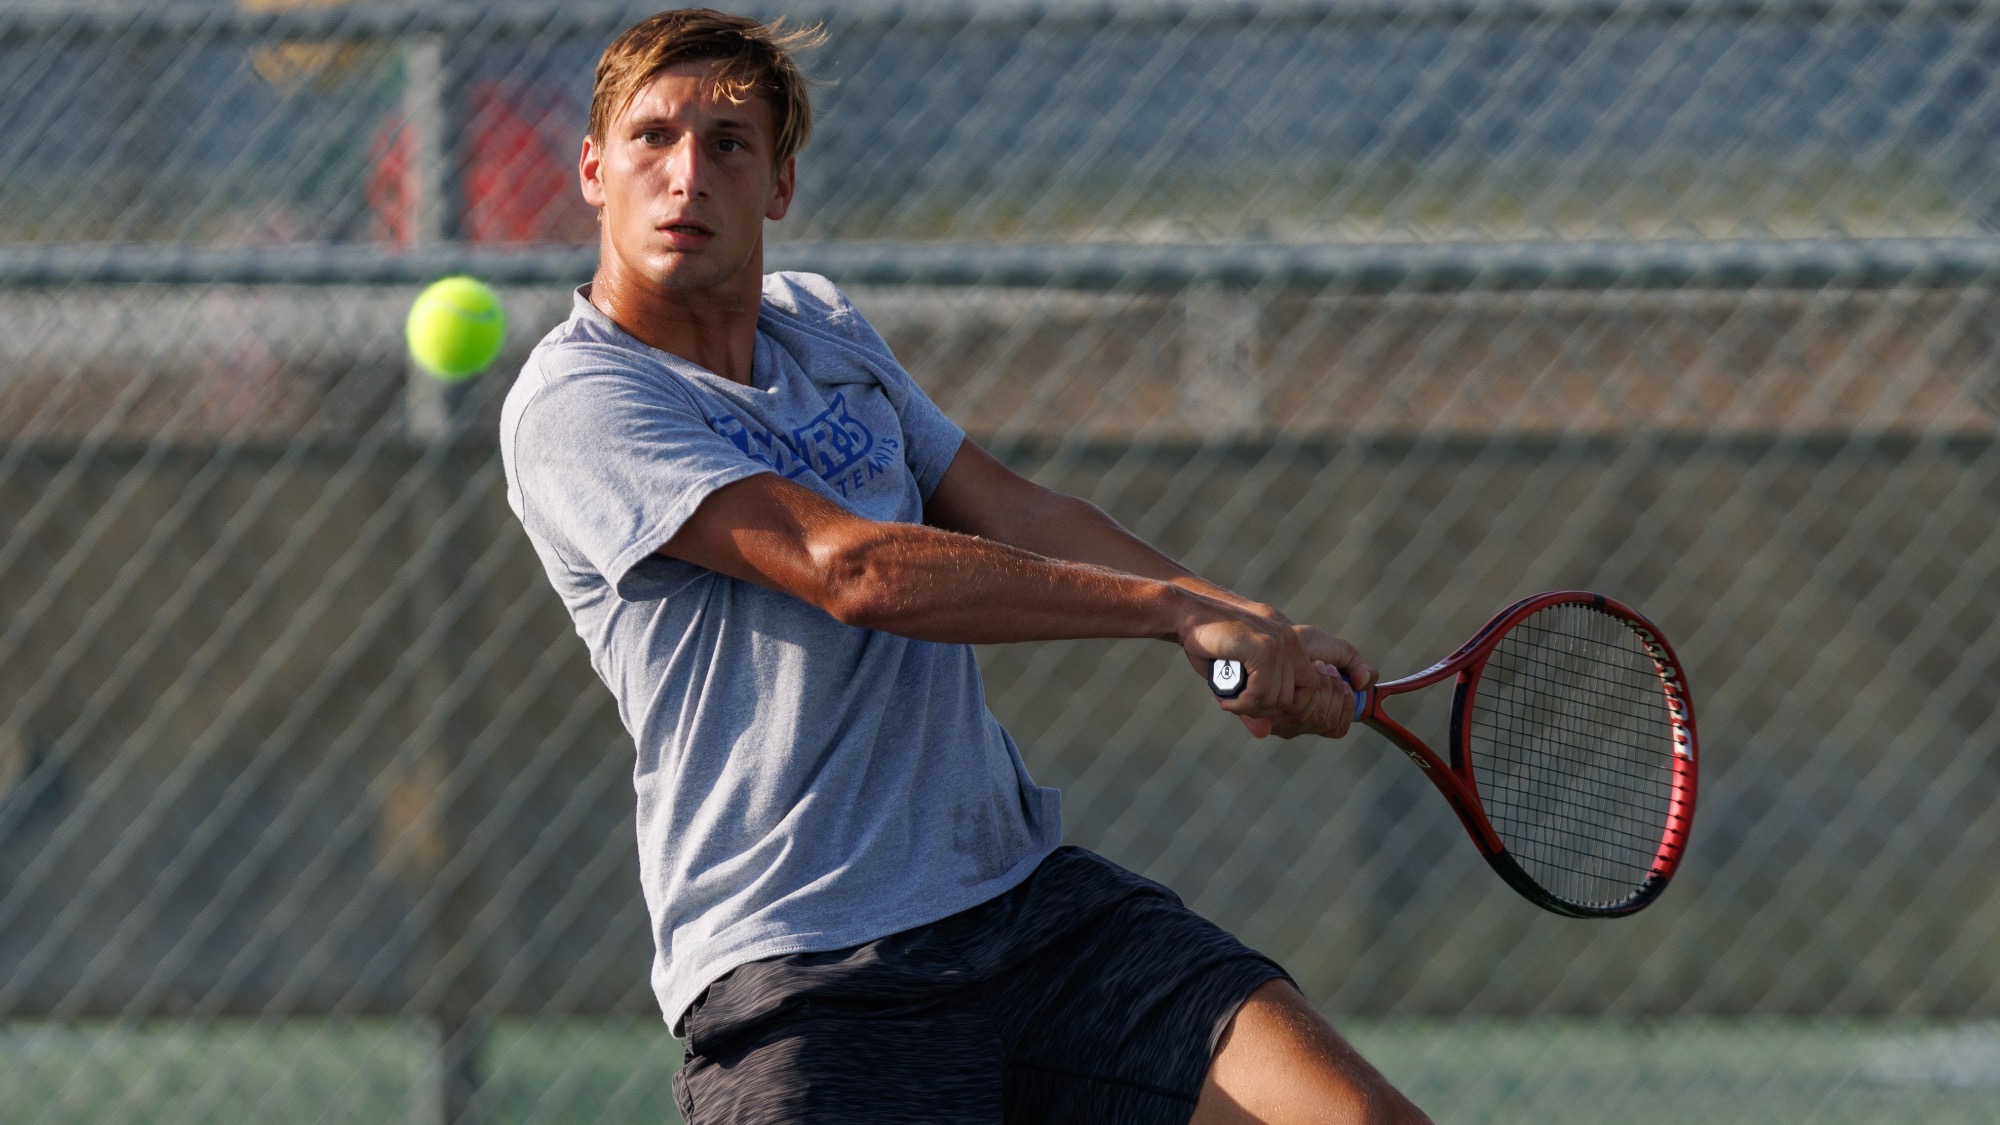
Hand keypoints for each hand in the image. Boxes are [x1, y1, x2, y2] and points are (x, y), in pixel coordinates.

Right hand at [1184, 608, 1374, 739]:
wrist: (1188, 614)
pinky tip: (1226, 700)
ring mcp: (1282, 644)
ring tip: (1230, 700)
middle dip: (1267, 709)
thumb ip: (1255, 701)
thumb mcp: (1238, 678)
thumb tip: (1264, 733)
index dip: (1297, 708)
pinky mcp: (1266, 648)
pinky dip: (1243, 703)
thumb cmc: (1212, 645)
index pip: (1314, 689)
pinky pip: (1262, 692)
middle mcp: (1293, 643)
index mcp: (1293, 647)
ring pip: (1279, 698)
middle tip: (1241, 706)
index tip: (1265, 715)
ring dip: (1252, 707)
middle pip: (1298, 699)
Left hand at [1242, 629, 1375, 739]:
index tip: (1346, 684)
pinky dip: (1312, 690)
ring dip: (1325, 688)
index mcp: (1318, 714)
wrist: (1280, 636)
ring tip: (1319, 666)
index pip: (1338, 728)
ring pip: (1317, 719)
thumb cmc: (1307, 645)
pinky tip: (1310, 671)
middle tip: (1328, 668)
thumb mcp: (1340, 652)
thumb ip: (1358, 666)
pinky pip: (1301, 712)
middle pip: (1328, 723)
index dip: (1346, 708)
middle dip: (1334, 692)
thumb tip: (1366, 683)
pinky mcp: (1271, 713)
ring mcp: (1284, 721)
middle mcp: (1300, 722)